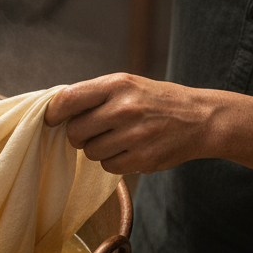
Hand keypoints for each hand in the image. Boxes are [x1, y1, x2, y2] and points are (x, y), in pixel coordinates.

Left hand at [44, 73, 215, 174]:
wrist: (200, 118)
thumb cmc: (154, 101)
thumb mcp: (127, 86)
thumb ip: (93, 95)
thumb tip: (54, 111)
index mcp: (117, 85)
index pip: (68, 99)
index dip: (54, 113)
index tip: (52, 120)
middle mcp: (125, 108)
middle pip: (75, 132)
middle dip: (78, 135)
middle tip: (94, 131)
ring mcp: (135, 135)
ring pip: (90, 152)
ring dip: (98, 149)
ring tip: (119, 138)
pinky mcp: (143, 159)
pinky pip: (108, 167)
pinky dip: (114, 162)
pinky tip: (131, 150)